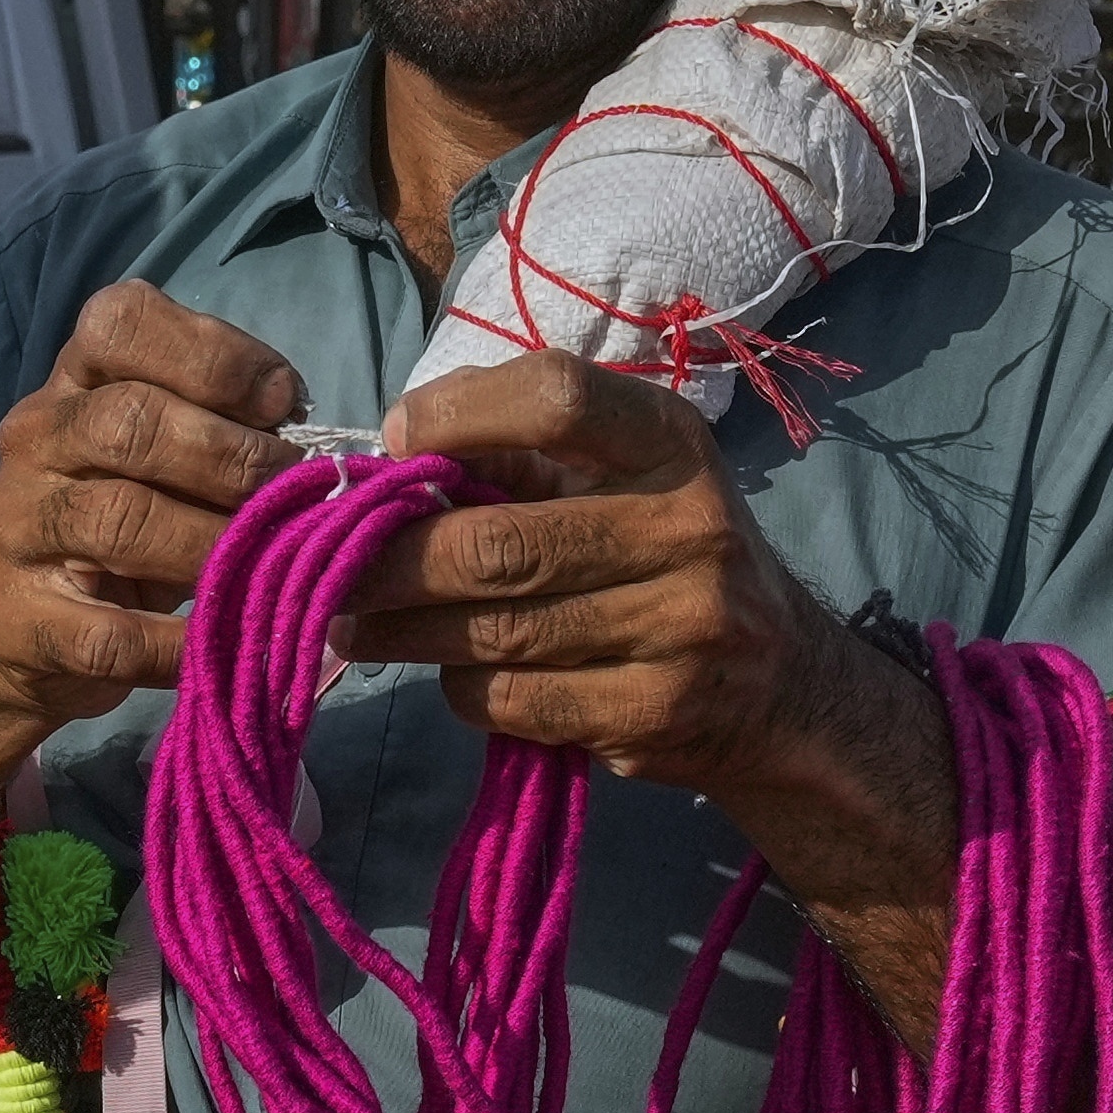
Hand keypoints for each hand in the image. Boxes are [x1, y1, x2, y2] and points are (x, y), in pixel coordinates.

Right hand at [0, 281, 304, 728]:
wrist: (26, 630)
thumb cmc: (131, 524)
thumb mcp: (168, 456)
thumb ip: (223, 426)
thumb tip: (304, 435)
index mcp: (75, 381)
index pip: (120, 323)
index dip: (215, 356)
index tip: (284, 403)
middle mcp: (33, 438)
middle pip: (127, 422)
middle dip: (231, 457)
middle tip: (294, 493)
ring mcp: (15, 528)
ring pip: (119, 521)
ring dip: (214, 544)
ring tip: (270, 563)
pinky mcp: (14, 618)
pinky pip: (109, 634)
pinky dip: (179, 644)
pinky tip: (226, 642)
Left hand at [327, 357, 825, 795]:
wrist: (782, 688)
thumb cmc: (664, 556)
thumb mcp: (621, 478)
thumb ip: (519, 451)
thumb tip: (394, 444)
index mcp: (671, 444)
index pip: (555, 398)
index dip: (455, 414)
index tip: (394, 440)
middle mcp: (686, 527)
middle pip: (494, 543)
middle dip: (389, 559)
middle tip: (329, 566)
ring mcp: (677, 628)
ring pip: (490, 630)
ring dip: (401, 629)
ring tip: (353, 620)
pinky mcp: (652, 714)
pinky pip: (509, 699)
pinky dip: (459, 686)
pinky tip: (450, 672)